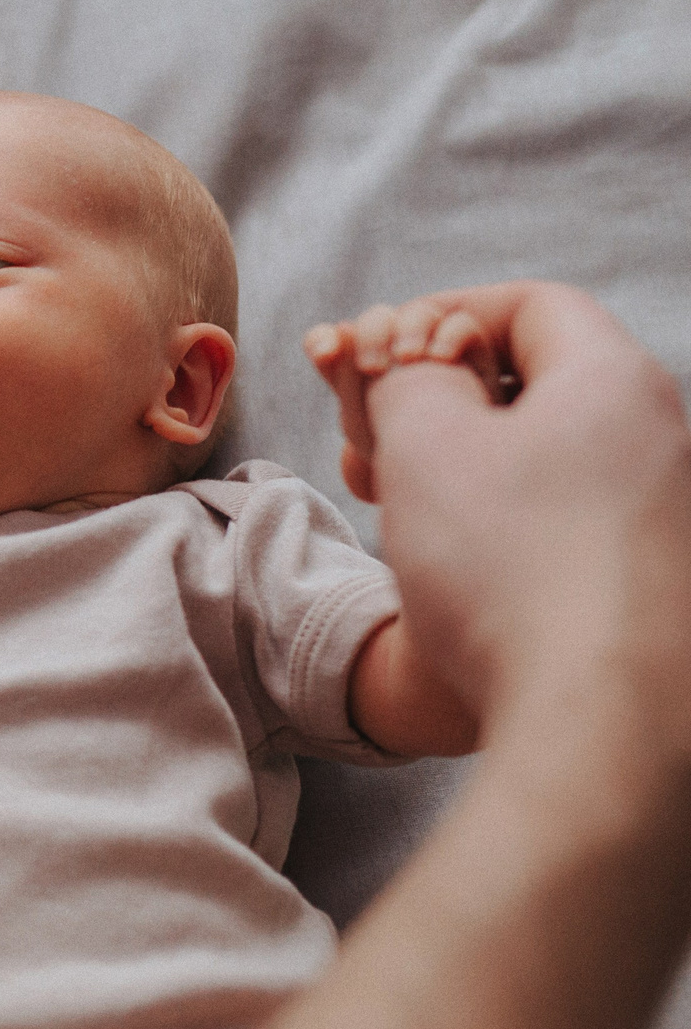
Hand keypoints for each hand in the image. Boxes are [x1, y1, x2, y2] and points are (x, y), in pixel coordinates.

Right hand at [312, 283, 690, 741]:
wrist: (604, 724)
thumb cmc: (510, 569)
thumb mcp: (423, 444)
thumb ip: (401, 377)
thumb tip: (409, 360)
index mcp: (615, 380)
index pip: (530, 303)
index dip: (441, 311)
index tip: (378, 355)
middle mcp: (660, 436)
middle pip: (535, 379)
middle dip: (436, 396)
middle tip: (368, 438)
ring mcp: (664, 513)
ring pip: (545, 453)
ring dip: (456, 462)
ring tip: (391, 503)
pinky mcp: (653, 581)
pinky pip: (566, 516)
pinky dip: (498, 517)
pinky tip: (450, 562)